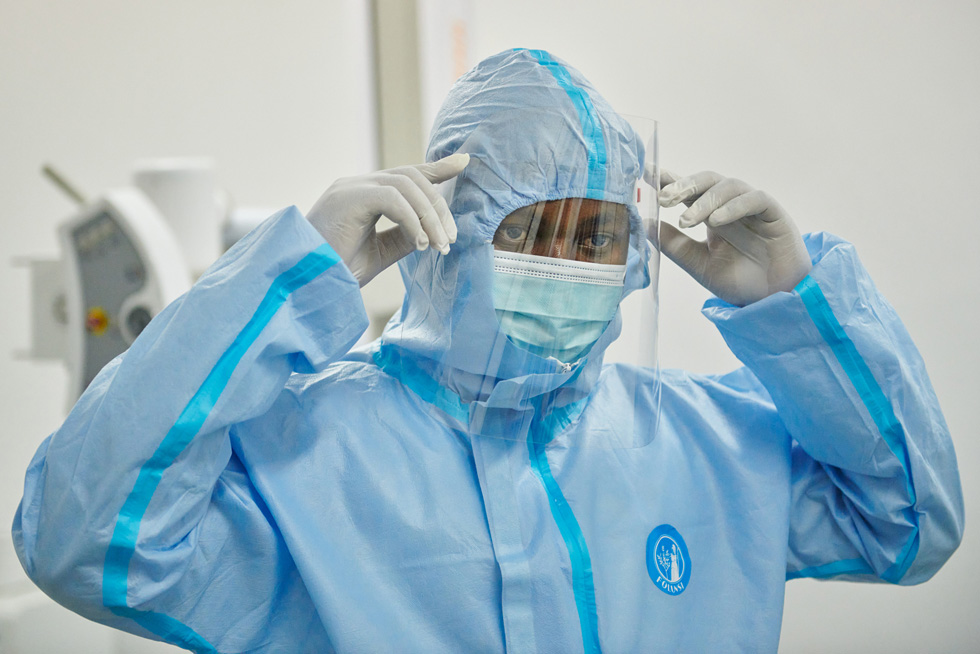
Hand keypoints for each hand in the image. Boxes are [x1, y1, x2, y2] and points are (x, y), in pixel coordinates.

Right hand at [307, 153, 469, 285]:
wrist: (305, 283)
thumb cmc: (336, 271)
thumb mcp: (379, 253)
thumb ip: (403, 236)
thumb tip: (432, 230)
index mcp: (363, 194)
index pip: (406, 175)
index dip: (436, 168)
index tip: (463, 163)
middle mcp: (357, 184)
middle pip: (412, 177)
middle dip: (438, 206)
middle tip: (450, 239)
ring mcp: (351, 188)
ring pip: (406, 185)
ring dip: (429, 216)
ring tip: (439, 246)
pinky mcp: (349, 197)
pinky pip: (393, 199)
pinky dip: (413, 220)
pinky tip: (420, 244)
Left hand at [655, 170, 810, 305]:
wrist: (772, 298)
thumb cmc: (739, 279)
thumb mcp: (697, 263)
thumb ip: (673, 244)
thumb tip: (642, 224)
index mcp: (709, 215)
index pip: (687, 190)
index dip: (668, 179)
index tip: (646, 173)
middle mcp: (728, 206)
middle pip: (705, 181)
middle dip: (683, 185)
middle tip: (664, 198)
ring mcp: (750, 207)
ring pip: (727, 186)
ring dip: (705, 200)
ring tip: (687, 220)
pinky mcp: (773, 212)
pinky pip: (754, 198)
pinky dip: (733, 206)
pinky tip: (716, 221)